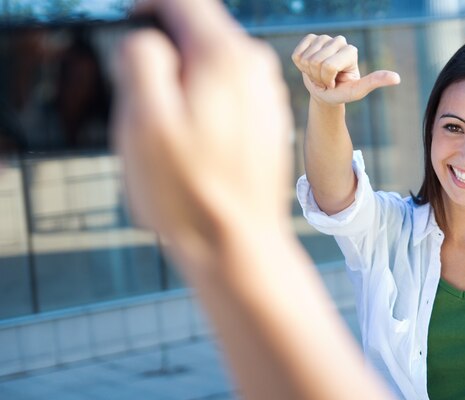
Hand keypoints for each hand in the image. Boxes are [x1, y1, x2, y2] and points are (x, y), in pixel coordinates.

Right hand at [112, 0, 292, 258]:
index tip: (129, 30)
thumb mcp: (144, 121)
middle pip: (199, 35)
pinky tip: (197, 151)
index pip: (184, 0)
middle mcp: (256, 68)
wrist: (239, 245)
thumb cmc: (189, 192)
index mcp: (226, 57)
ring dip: (184, 88)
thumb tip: (149, 39)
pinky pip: (229, 98)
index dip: (149, 7)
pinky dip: (205, 110)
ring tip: (173, 138)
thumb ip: (142, 60)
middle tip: (146, 108)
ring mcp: (267, 97)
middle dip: (165, 58)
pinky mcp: (269, 123)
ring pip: (212, 69)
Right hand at [291, 34, 399, 104]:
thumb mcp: (357, 91)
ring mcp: (324, 38)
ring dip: (309, 72)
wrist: (325, 93)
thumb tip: (397, 78)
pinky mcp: (310, 39)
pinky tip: (310, 67)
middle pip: (317, 61)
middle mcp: (340, 41)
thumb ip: (374, 82)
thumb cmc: (342, 93)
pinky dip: (300, 65)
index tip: (334, 84)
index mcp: (351, 51)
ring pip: (306, 58)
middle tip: (326, 81)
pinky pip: (297, 54)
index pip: (328, 65)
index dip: (327, 80)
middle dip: (318, 77)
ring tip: (319, 75)